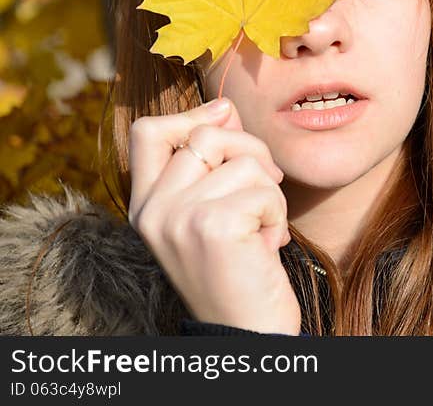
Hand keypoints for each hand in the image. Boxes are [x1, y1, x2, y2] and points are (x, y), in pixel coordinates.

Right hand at [127, 98, 301, 334]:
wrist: (247, 333)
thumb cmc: (239, 270)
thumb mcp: (217, 211)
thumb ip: (215, 161)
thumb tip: (224, 108)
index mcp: (145, 206)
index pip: (147, 130)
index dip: (191, 116)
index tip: (226, 122)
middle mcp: (151, 211)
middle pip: (207, 135)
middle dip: (253, 154)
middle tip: (266, 189)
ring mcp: (176, 218)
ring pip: (243, 162)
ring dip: (270, 193)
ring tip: (262, 228)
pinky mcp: (210, 226)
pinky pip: (264, 190)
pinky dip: (278, 215)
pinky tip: (267, 245)